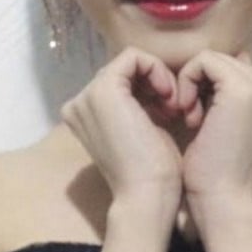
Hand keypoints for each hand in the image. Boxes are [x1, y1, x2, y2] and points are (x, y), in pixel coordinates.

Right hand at [61, 48, 183, 212]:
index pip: (119, 82)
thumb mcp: (142, 130)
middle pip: (123, 72)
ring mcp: (87, 96)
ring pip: (129, 63)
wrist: (148, 194)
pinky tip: (168, 95)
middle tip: (173, 107)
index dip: (148, 88)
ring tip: (172, 105)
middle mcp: (78, 104)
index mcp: (83, 115)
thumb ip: (137, 107)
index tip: (170, 109)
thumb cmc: (152, 172)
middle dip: (152, 82)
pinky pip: (133, 57)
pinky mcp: (104, 89)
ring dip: (157, 77)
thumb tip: (154, 87)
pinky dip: (156, 69)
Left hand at [175, 51, 251, 205]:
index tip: (200, 116)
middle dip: (199, 85)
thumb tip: (221, 59)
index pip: (230, 64)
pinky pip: (202, 61)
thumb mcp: (228, 116)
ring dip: (191, 85)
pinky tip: (189, 113)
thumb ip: (230, 87)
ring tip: (193, 118)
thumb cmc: (217, 162)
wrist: (221, 195)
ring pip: (210, 59)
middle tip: (194, 119)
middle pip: (220, 60)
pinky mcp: (242, 89)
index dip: (207, 86)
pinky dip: (186, 82)